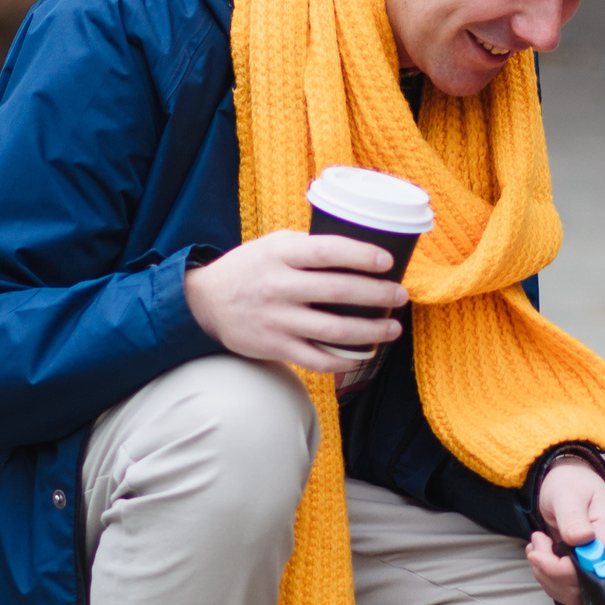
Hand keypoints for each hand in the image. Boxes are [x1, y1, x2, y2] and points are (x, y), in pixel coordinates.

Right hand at [184, 229, 407, 373]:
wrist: (205, 302)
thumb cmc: (251, 268)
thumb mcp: (274, 245)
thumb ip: (309, 246)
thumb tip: (361, 249)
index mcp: (280, 254)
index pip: (328, 251)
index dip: (362, 255)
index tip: (388, 261)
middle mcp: (278, 286)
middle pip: (339, 292)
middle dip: (378, 295)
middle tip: (400, 296)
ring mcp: (277, 319)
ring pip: (334, 330)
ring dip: (371, 331)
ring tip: (393, 328)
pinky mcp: (275, 346)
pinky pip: (318, 358)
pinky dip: (345, 359)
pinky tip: (364, 353)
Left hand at [525, 456, 604, 604]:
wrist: (567, 484)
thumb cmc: (570, 483)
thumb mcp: (568, 494)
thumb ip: (573, 517)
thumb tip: (582, 538)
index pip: (596, 566)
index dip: (566, 569)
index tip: (540, 553)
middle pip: (585, 586)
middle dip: (551, 572)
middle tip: (536, 545)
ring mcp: (598, 565)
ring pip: (574, 593)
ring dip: (546, 575)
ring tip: (537, 546)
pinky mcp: (586, 571)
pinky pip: (568, 590)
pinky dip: (547, 578)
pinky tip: (541, 555)